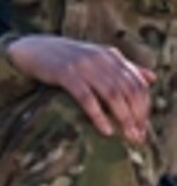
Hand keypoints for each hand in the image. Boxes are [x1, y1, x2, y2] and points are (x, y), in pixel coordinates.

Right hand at [8, 35, 155, 143]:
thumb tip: (152, 78)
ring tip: (127, 135)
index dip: (145, 106)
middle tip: (138, 136)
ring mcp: (82, 64)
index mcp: (110, 55)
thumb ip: (124, 66)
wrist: (33, 49)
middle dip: (136, 115)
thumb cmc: (67, 57)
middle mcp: (99, 58)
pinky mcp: (65, 73)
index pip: (138, 83)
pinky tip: (105, 130)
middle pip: (128, 90)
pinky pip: (87, 97)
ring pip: (112, 94)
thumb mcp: (97, 57)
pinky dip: (98, 115)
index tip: (145, 127)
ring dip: (123, 117)